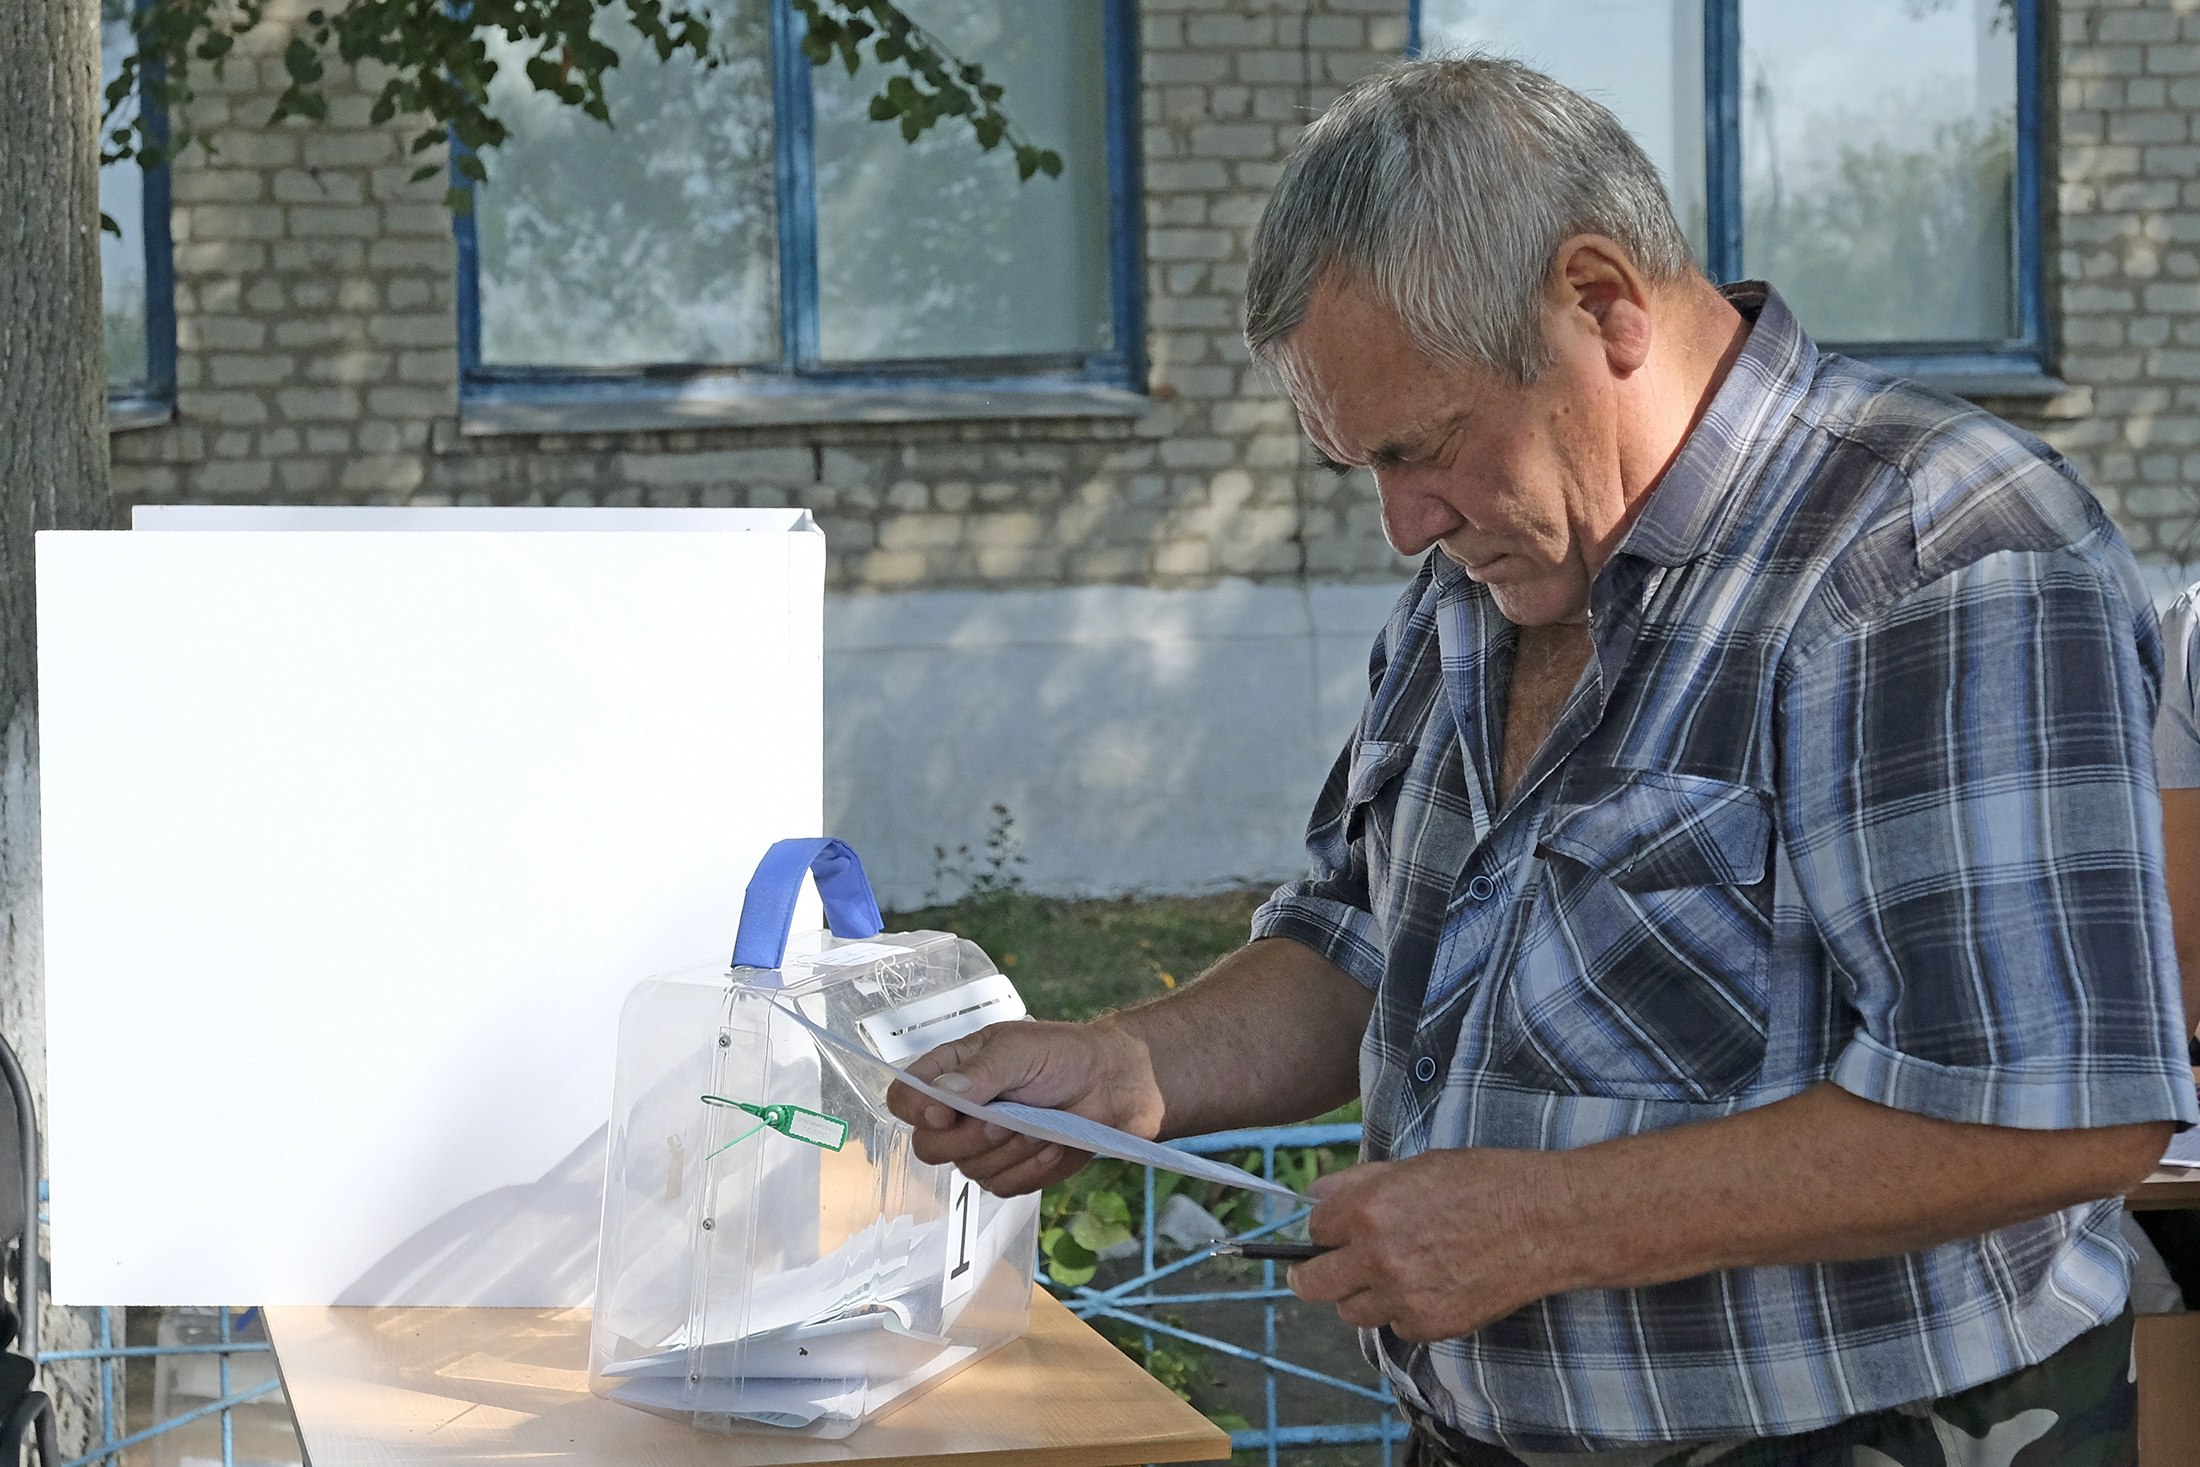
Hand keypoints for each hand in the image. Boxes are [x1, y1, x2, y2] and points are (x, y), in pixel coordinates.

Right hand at [886, 1019, 1164, 1196]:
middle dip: (972, 1138)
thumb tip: (941, 1096)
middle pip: (928, 1148)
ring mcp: (984, 1146)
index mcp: (952, 1073)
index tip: (948, 1112)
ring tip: (1043, 1123)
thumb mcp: (1020, 1051)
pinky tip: (1054, 1143)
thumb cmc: (1065, 1055)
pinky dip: (1032, 1168)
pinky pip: (1003, 1186)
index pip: (903, 1099)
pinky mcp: (1011, 1172)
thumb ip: (979, 1074)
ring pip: (970, 1171)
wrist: (1117, 1084)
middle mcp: (960, 1113)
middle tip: (1008, 1119)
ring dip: (1013, 1149)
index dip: (917, 1111)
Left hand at [1287, 1148, 1574, 1341]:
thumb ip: (1358, 1183)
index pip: (1314, 1230)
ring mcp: (1403, 1298)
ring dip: (1362, 1295)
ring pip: (1352, 1311)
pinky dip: (1403, 1312)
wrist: (1545, 1221)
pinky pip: (1395, 1327)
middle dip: (1315, 1273)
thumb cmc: (1485, 1183)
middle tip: (1327, 1268)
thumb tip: (1315, 1196)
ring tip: (1393, 1273)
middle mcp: (1377, 1258)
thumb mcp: (1415, 1165)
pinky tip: (1430, 1286)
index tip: (1335, 1230)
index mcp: (1367, 1210)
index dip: (1326, 1227)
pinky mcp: (1430, 1326)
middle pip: (1314, 1284)